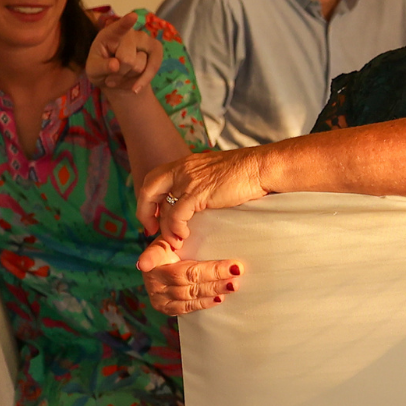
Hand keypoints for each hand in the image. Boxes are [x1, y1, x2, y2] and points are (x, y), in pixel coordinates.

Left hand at [87, 10, 161, 96]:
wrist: (116, 79)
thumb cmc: (101, 69)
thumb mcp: (93, 71)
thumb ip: (101, 67)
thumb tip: (115, 65)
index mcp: (109, 34)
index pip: (118, 28)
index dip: (125, 23)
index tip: (133, 17)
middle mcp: (129, 33)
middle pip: (127, 59)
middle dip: (119, 72)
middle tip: (112, 74)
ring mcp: (145, 40)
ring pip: (139, 67)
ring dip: (128, 77)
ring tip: (121, 76)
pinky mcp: (156, 49)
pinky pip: (153, 67)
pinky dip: (143, 81)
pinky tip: (135, 86)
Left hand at [137, 146, 272, 246]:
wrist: (261, 167)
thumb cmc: (245, 173)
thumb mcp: (214, 172)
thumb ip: (200, 180)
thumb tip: (197, 199)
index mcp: (185, 163)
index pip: (154, 178)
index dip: (147, 198)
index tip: (151, 216)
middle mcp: (182, 169)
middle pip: (148, 189)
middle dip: (144, 212)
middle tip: (150, 230)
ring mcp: (188, 180)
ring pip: (163, 207)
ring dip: (165, 228)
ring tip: (175, 242)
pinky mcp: (198, 193)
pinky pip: (176, 215)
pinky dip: (176, 229)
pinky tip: (184, 236)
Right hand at [138, 240, 241, 315]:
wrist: (167, 269)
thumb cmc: (176, 249)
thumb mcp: (175, 237)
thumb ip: (178, 232)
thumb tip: (194, 220)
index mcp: (153, 256)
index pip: (153, 256)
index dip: (148, 260)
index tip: (143, 264)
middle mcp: (152, 278)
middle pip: (184, 276)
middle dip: (212, 273)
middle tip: (235, 269)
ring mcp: (158, 296)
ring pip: (189, 294)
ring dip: (213, 289)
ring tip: (233, 284)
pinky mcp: (166, 308)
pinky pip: (187, 308)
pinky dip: (205, 303)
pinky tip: (219, 298)